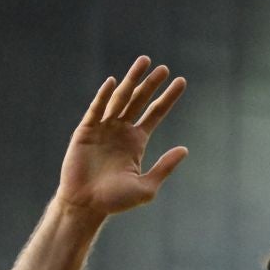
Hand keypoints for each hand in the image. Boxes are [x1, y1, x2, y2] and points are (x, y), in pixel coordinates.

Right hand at [57, 57, 188, 218]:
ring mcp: (103, 129)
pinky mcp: (85, 132)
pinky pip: (96, 110)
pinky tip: (113, 82)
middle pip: (139, 100)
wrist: (86, 207)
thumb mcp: (147, 187)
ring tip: (144, 62)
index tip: (181, 81)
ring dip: (131, 81)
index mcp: (136, 141)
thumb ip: (165, 167)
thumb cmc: (115, 201)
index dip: (167, 97)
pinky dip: (103, 96)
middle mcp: (121, 131)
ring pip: (120, 99)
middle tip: (163, 68)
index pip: (155, 113)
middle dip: (151, 84)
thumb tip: (185, 149)